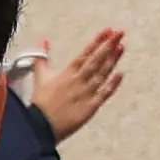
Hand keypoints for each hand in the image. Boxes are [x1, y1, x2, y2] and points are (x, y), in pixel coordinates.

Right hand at [31, 28, 126, 143]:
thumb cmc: (40, 104)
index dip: (97, 41)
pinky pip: (103, 95)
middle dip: (108, 45)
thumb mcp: (40, 77)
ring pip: (101, 74)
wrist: (38, 129)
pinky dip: (112, 85)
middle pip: (96, 60)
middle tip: (120, 32)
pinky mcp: (89, 108)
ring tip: (121, 47)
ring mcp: (85, 94)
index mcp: (66, 73)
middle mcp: (78, 81)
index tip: (108, 30)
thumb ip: (42, 58)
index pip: (84, 53)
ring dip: (112, 61)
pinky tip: (121, 74)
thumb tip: (43, 41)